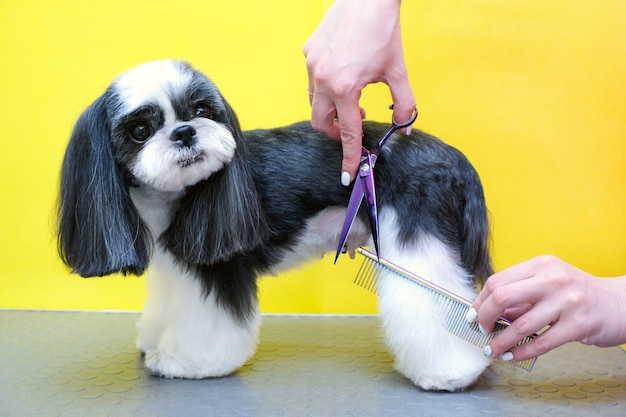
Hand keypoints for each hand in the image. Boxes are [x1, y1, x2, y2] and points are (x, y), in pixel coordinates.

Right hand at [303, 0, 415, 184]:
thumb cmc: (383, 31)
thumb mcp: (397, 71)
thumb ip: (403, 104)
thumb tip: (404, 126)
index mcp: (345, 88)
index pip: (347, 133)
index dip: (349, 157)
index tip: (347, 176)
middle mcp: (323, 79)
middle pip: (320, 123)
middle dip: (335, 131)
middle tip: (353, 123)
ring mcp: (312, 65)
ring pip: (314, 101)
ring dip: (330, 108)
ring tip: (352, 97)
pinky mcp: (308, 52)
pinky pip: (312, 79)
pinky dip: (325, 86)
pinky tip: (342, 73)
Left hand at [470, 255, 625, 361]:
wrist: (620, 304)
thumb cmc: (577, 294)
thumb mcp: (548, 282)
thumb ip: (521, 293)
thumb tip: (486, 312)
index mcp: (541, 265)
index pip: (497, 281)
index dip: (480, 301)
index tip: (473, 315)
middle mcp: (553, 279)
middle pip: (502, 297)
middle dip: (484, 317)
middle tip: (480, 330)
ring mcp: (567, 301)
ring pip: (520, 324)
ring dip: (500, 341)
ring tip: (491, 350)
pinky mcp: (579, 325)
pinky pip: (540, 343)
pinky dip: (521, 352)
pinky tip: (511, 356)